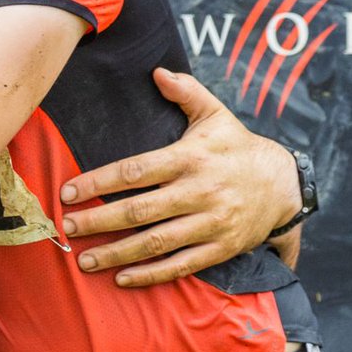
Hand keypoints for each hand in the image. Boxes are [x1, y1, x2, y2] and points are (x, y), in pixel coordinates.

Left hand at [59, 68, 302, 286]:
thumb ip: (186, 92)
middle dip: (99, 221)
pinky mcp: (220, 248)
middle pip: (140, 210)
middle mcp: (199, 191)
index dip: (98, 182)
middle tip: (67, 227)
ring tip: (85, 261)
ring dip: (118, 254)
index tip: (68, 192)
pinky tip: (122, 279)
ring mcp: (211, 222)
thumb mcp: (215, 114)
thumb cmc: (236, 147)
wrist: (283, 184)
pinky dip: (151, 275)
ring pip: (157, 242)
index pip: (135, 170)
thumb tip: (157, 72)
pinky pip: (182, 265)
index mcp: (190, 158)